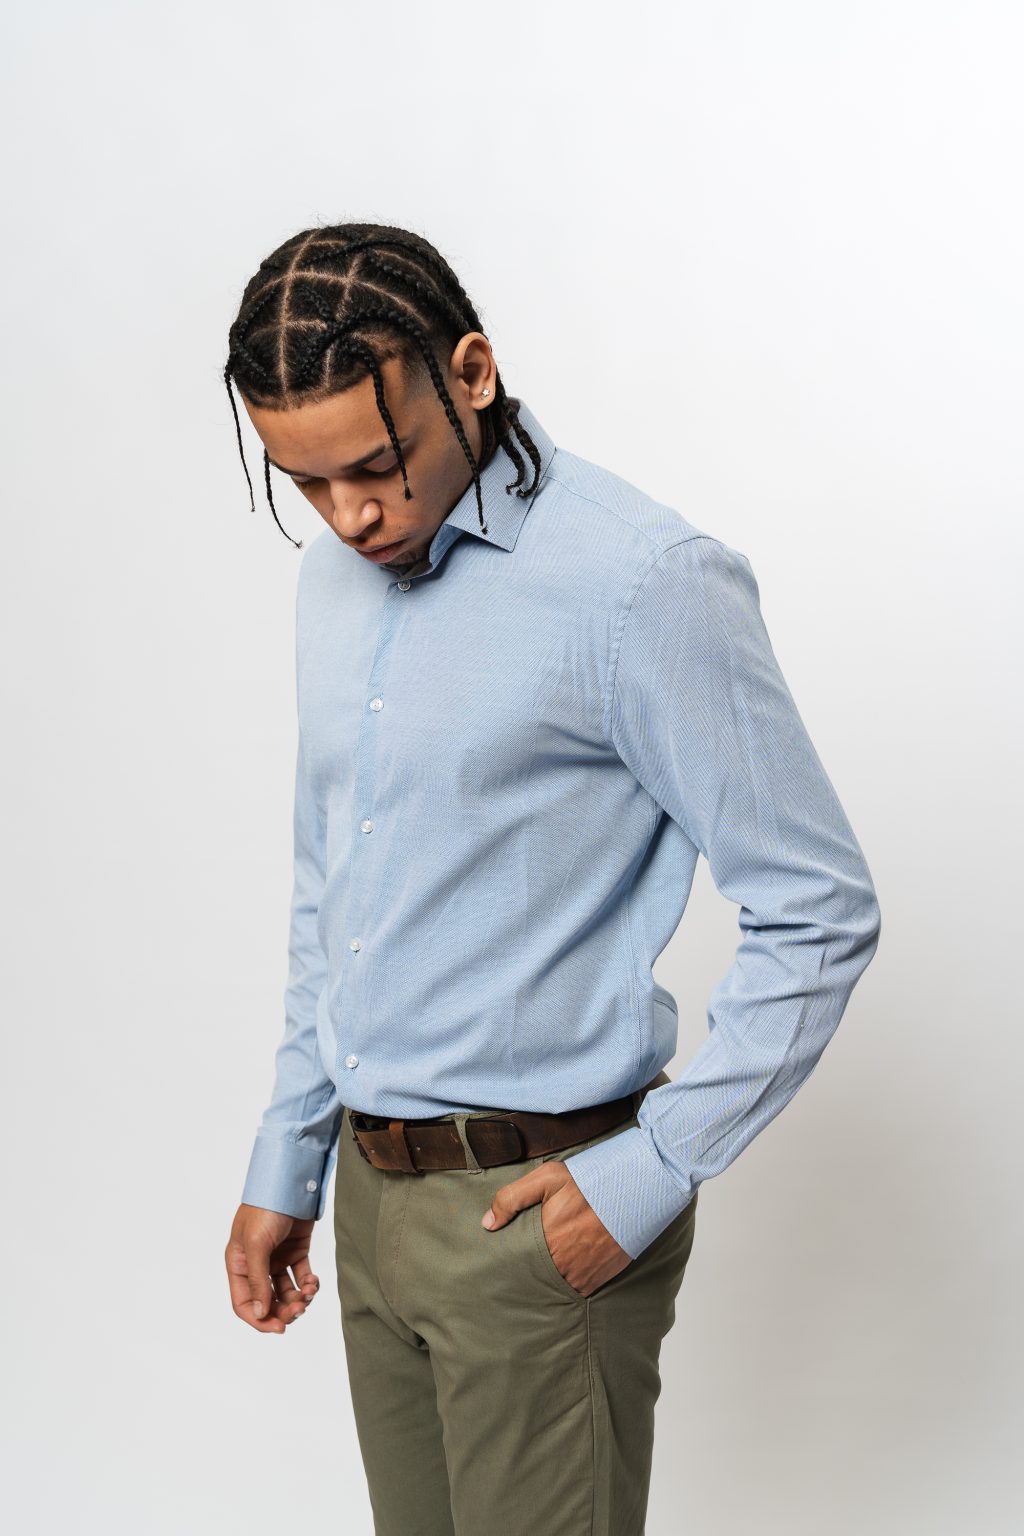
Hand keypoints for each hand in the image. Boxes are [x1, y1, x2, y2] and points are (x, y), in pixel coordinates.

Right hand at [225, 1203, 320, 1333]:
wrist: (291, 1182)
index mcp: (239, 1264)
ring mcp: (277, 1258)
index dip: (259, 1319)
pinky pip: (301, 1277)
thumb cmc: (266, 1208)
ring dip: (298, 1299)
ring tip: (309, 1293)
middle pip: (267, 1301)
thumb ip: (257, 1279)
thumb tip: (260, 1312)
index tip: (278, 1328)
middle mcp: (256, 1265)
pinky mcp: (296, 1251)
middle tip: (299, 1310)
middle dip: (284, 1310)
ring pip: (286, 1292)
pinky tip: (314, 1282)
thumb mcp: (257, 1244)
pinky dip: (309, 1284)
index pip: (243, 1303)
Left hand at [481, 1162, 632, 1296]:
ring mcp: (582, 1275)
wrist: (635, 1191)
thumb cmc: (588, 1183)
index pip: (517, 1263)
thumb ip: (512, 1198)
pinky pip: (577, 1290)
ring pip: (556, 1287)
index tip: (501, 1264)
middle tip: (519, 1272)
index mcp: (546, 1241)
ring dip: (549, 1281)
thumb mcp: (547, 1178)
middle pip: (535, 1279)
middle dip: (527, 1276)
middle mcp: (563, 1264)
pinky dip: (570, 1284)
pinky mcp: (599, 1280)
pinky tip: (566, 1271)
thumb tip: (487, 1223)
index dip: (510, 1264)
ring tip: (545, 1269)